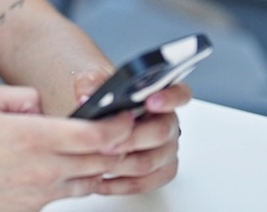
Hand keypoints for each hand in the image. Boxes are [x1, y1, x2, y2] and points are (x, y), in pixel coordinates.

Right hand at [0, 84, 134, 210]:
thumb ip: (23, 94)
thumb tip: (43, 103)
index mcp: (34, 136)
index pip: (95, 135)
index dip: (119, 126)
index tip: (125, 117)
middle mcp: (43, 168)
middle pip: (102, 160)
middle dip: (120, 145)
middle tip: (125, 131)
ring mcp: (42, 192)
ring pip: (92, 180)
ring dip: (102, 164)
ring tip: (101, 148)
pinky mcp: (36, 208)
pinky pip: (71, 194)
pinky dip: (79, 180)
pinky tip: (73, 168)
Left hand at [71, 69, 189, 195]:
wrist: (101, 122)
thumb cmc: (104, 101)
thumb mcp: (94, 82)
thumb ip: (92, 84)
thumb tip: (86, 97)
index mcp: (160, 96)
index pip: (179, 94)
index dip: (169, 98)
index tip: (151, 101)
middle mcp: (168, 123)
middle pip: (161, 133)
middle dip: (131, 139)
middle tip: (107, 143)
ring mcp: (167, 149)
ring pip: (150, 161)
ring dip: (122, 164)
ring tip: (97, 161)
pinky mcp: (161, 171)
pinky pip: (146, 182)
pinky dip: (120, 184)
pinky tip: (101, 180)